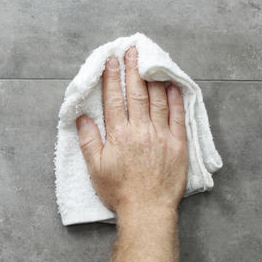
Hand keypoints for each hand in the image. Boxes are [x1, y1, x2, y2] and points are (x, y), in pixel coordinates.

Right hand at [77, 47, 187, 216]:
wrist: (147, 210)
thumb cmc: (119, 192)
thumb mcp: (95, 169)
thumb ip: (89, 141)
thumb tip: (83, 119)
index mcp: (119, 135)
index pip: (114, 99)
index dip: (112, 78)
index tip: (111, 61)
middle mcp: (141, 130)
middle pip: (136, 93)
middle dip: (133, 69)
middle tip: (132, 51)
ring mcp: (161, 135)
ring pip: (157, 100)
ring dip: (153, 78)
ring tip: (150, 61)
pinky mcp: (178, 144)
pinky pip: (177, 116)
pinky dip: (176, 99)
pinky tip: (172, 86)